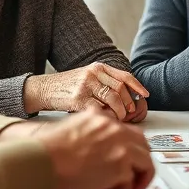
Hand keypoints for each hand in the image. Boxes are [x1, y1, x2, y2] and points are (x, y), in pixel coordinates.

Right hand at [0, 105, 153, 188]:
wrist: (44, 159)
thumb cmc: (50, 150)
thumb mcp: (72, 128)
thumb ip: (90, 133)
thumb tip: (95, 150)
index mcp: (103, 119)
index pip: (127, 132)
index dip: (128, 149)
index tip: (125, 161)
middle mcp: (116, 130)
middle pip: (143, 145)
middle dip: (139, 163)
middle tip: (132, 178)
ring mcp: (122, 148)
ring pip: (145, 163)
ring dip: (134, 179)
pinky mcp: (121, 167)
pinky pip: (131, 181)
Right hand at [24, 64, 149, 121]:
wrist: (43, 89)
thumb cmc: (66, 87)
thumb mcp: (87, 77)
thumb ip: (104, 83)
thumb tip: (125, 97)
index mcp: (98, 67)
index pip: (124, 75)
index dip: (137, 86)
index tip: (145, 95)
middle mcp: (93, 74)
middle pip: (121, 89)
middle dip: (128, 104)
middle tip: (129, 113)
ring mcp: (86, 86)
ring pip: (113, 100)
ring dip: (120, 112)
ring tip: (118, 119)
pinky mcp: (78, 99)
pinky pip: (100, 110)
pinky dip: (106, 117)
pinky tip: (105, 121)